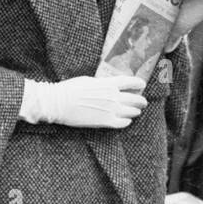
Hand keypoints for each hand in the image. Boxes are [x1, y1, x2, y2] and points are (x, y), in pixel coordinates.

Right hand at [22, 74, 146, 127]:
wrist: (59, 103)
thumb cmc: (71, 89)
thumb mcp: (89, 80)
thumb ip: (103, 83)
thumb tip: (110, 84)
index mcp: (109, 84)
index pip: (131, 82)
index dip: (139, 84)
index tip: (142, 85)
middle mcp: (113, 97)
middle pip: (135, 98)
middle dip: (141, 100)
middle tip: (143, 102)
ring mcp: (111, 110)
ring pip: (132, 111)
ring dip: (135, 111)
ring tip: (136, 111)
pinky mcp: (106, 122)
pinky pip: (123, 123)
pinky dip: (127, 121)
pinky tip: (127, 121)